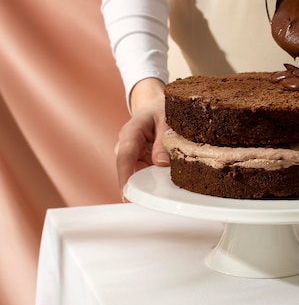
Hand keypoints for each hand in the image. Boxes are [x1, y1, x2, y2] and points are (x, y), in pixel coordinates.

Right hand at [116, 78, 169, 195]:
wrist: (155, 107)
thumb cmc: (160, 110)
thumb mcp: (166, 119)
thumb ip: (164, 140)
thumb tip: (161, 163)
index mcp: (130, 133)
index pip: (124, 156)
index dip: (124, 176)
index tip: (127, 193)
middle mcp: (127, 147)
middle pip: (130, 171)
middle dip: (142, 185)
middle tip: (159, 197)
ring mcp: (133, 156)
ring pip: (139, 175)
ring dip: (152, 182)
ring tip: (168, 186)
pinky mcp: (140, 162)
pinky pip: (147, 174)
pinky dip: (156, 179)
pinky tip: (168, 182)